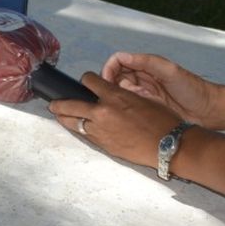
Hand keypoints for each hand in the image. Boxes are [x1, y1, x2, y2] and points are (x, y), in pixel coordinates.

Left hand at [50, 72, 182, 166]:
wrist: (171, 146)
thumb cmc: (163, 120)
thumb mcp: (142, 98)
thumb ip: (121, 95)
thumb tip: (110, 93)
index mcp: (114, 96)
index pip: (88, 80)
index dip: (87, 80)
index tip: (86, 82)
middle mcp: (102, 112)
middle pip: (70, 104)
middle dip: (60, 102)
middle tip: (54, 102)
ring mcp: (101, 130)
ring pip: (73, 122)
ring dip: (64, 118)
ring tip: (58, 115)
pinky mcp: (104, 144)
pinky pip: (85, 135)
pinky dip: (80, 130)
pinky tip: (76, 128)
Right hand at [102, 52, 220, 126]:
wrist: (209, 111)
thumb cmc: (193, 88)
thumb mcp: (170, 71)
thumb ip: (146, 62)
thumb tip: (122, 57)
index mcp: (145, 65)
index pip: (117, 61)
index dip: (108, 69)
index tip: (106, 81)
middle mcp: (141, 78)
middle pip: (115, 77)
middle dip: (112, 84)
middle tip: (118, 94)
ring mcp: (143, 93)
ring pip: (120, 92)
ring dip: (121, 97)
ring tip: (131, 102)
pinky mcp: (146, 107)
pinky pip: (129, 105)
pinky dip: (127, 107)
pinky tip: (135, 110)